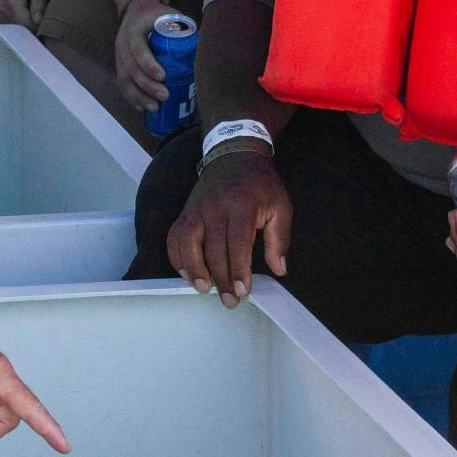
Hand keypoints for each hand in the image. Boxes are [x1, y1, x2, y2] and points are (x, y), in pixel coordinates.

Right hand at [0, 0, 50, 30]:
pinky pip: (10, 24)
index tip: (44, 18)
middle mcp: (1, 9)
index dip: (38, 25)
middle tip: (39, 13)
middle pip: (20, 29)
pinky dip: (18, 21)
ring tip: (31, 10)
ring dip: (25, 23)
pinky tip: (23, 11)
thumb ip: (39, 2)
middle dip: (32, 25)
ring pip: (15, 28)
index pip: (27, 26)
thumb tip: (38, 22)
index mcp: (12, 2)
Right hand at [113, 0, 174, 110]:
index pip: (138, 49)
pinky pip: (122, 84)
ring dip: (138, 96)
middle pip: (130, 68)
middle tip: (164, 96)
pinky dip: (131, 97)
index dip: (148, 64)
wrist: (136, 10)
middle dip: (146, 85)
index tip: (163, 76)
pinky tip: (142, 107)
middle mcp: (122, 44)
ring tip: (154, 107)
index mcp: (134, 30)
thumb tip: (203, 46)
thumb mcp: (169, 14)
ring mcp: (119, 56)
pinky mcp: (120, 66)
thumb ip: (183, 27)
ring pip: (124, 79)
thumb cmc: (156, 15)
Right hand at [168, 146, 289, 306]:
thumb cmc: (260, 184)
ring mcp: (196, 210)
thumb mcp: (281, 205)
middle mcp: (215, 208)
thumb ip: (280, 239)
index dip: (238, 270)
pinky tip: (187, 273)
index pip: (237, 243)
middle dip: (220, 279)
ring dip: (194, 270)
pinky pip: (175, 237)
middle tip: (229, 301)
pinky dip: (177, 257)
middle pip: (213, 249)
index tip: (242, 291)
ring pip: (188, 243)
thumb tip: (279, 269)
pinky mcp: (185, 212)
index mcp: (242, 206)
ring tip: (204, 289)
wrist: (234, 155)